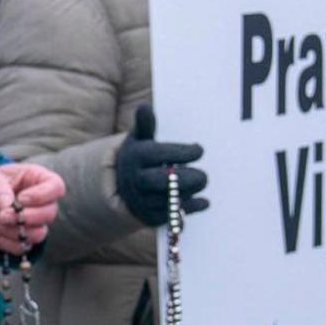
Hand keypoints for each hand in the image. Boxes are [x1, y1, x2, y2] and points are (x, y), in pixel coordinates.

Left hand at [0, 162, 64, 253]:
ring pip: (38, 234)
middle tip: (2, 215)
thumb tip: (9, 205)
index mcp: (37, 179)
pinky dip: (4, 241)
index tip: (21, 199)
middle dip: (24, 217)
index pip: (56, 187)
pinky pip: (22, 248)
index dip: (42, 196)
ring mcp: (34, 223)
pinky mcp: (23, 240)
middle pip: (50, 214)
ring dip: (11, 230)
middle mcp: (41, 202)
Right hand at [114, 104, 209, 227]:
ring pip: (167, 200)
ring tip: (201, 183)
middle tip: (204, 175)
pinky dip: (188, 208)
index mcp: (134, 157)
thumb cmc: (140, 156)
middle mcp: (135, 180)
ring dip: (188, 193)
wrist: (121, 185)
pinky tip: (203, 202)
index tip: (199, 150)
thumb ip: (145, 124)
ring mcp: (141, 200)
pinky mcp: (149, 217)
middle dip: (186, 179)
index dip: (181, 153)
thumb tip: (144, 106)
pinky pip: (170, 215)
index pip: (159, 154)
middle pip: (162, 181)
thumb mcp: (140, 138)